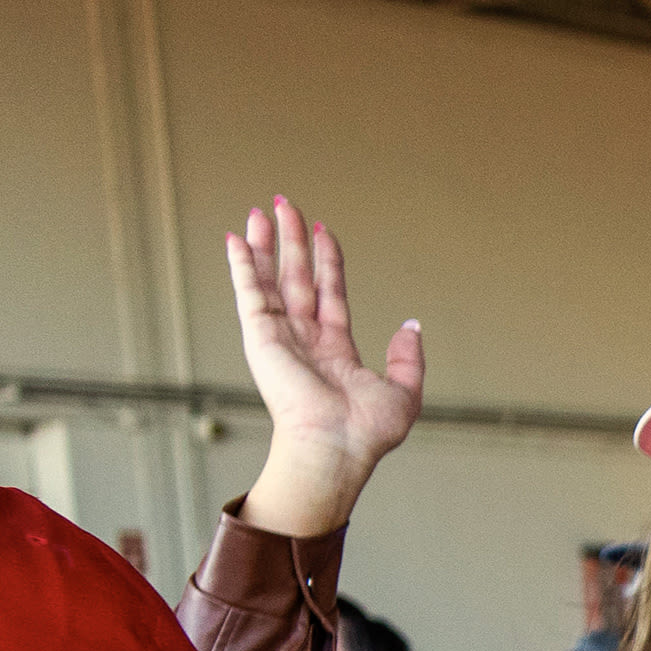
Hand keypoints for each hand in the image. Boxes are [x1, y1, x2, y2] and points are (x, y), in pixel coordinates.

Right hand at [224, 197, 422, 533]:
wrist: (335, 446)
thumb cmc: (367, 432)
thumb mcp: (403, 392)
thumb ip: (408, 358)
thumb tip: (411, 326)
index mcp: (334, 350)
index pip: (329, 293)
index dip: (327, 261)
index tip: (324, 231)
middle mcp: (303, 339)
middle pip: (296, 278)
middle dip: (292, 241)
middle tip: (287, 204)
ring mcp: (279, 336)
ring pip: (271, 278)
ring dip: (267, 243)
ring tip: (264, 208)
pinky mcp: (260, 336)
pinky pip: (250, 292)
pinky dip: (243, 265)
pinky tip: (238, 238)